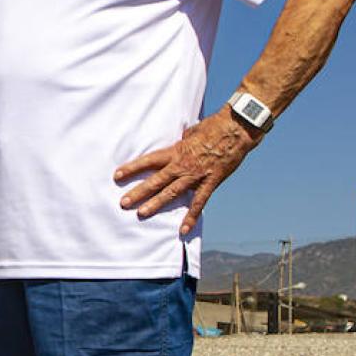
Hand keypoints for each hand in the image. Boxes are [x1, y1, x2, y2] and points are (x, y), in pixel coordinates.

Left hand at [114, 109, 258, 234]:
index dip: (132, 168)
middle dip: (138, 192)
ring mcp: (196, 175)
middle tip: (123, 202)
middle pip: (156, 180)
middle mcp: (182, 164)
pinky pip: (199, 202)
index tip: (117, 175)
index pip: (149, 160)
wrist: (237, 128)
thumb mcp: (191, 131)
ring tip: (141, 214)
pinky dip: (191, 217)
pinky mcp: (210, 182)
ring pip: (172, 192)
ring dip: (156, 204)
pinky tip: (183, 229)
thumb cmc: (214, 126)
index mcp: (176, 151)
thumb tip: (176, 142)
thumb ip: (180, 142)